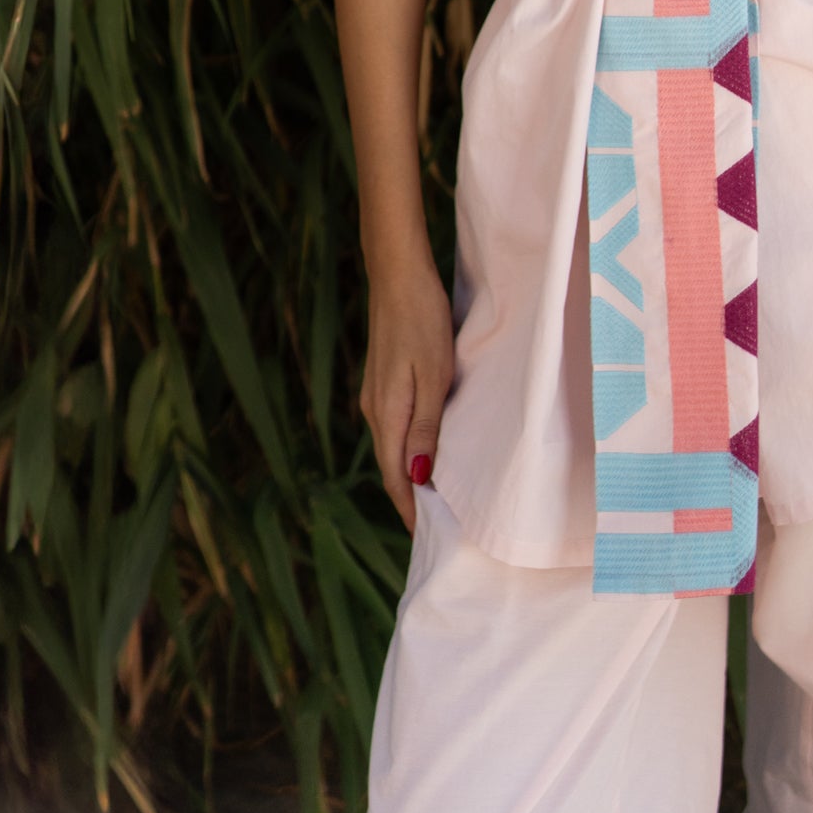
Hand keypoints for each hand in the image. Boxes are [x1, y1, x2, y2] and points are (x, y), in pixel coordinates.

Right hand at [361, 245, 454, 531]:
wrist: (398, 274)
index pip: (396, 477)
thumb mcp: (433, 374)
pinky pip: (393, 428)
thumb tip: (418, 478)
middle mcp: (374, 410)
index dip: (411, 509)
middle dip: (410, 499)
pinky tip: (424, 451)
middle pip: (390, 468)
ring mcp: (375, 395)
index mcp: (386, 414)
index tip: (430, 538)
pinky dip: (407, 449)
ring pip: (391, 448)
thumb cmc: (422, 320)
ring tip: (435, 497)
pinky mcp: (382, 381)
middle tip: (438, 527)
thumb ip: (425, 426)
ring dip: (409, 475)